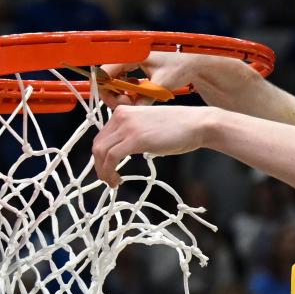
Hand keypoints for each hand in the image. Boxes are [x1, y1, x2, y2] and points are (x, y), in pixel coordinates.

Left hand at [92, 104, 212, 186]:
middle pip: (97, 144)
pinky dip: (110, 171)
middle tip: (108, 179)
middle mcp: (121, 116)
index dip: (101, 156)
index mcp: (123, 111)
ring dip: (103, 171)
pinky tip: (118, 180)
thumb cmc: (179, 127)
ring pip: (101, 152)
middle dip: (99, 165)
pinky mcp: (135, 139)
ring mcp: (128, 127)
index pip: (102, 136)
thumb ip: (133, 133)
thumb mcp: (148, 126)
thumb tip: (123, 149)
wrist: (197, 124)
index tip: (107, 168)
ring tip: (113, 182)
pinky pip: (112, 157)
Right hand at [98, 52, 243, 109]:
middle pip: (108, 78)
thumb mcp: (161, 85)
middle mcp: (128, 55)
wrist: (195, 62)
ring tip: (138, 101)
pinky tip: (141, 95)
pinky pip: (124, 80)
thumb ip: (144, 97)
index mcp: (131, 54)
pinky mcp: (136, 66)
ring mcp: (131, 60)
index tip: (120, 104)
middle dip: (115, 94)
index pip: (105, 73)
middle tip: (130, 105)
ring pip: (116, 80)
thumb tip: (131, 110)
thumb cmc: (181, 68)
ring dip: (122, 94)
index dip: (108, 91)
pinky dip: (129, 90)